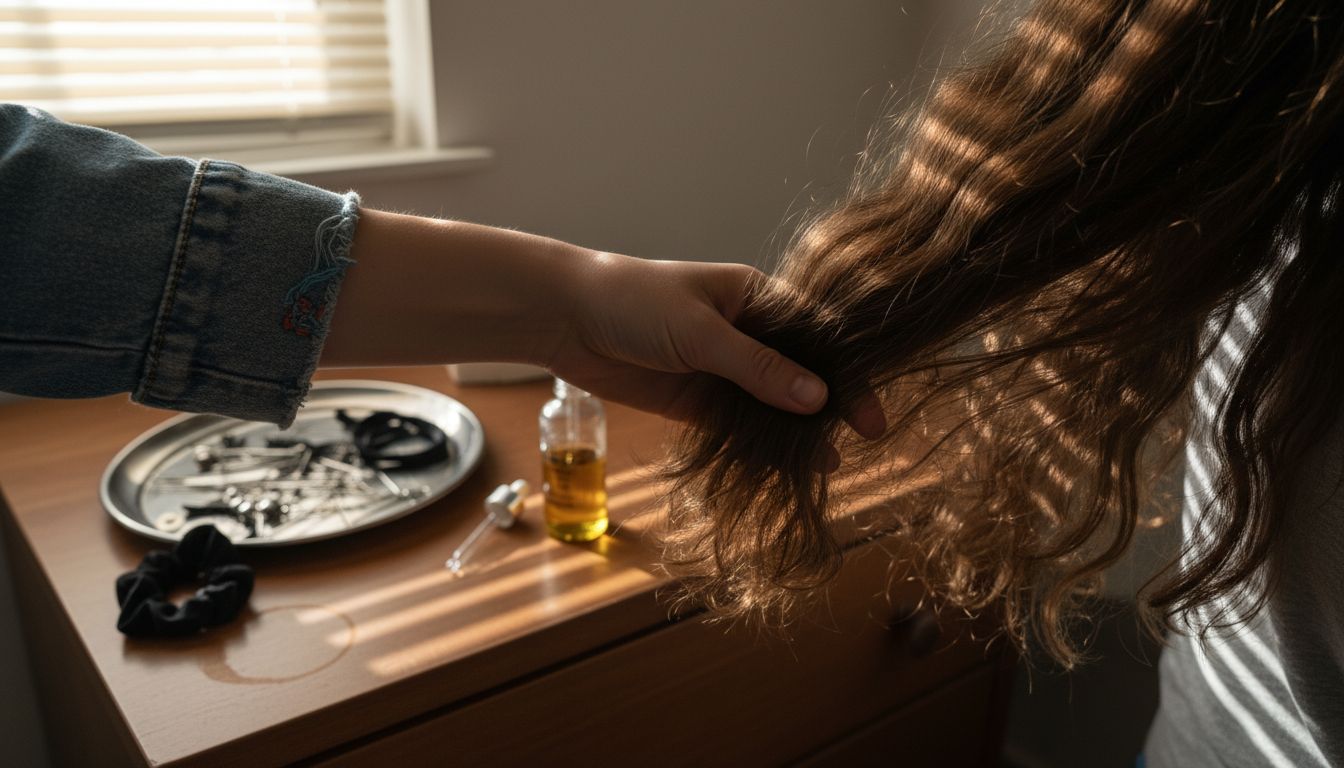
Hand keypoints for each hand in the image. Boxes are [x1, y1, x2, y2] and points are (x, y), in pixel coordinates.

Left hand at [546, 251, 885, 444]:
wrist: (564, 317)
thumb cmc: (633, 302)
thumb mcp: (701, 332)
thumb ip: (758, 368)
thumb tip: (816, 398)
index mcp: (756, 297)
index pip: (817, 336)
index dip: (847, 373)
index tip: (871, 413)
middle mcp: (746, 332)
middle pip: (800, 373)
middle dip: (830, 407)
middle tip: (866, 443)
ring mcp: (721, 368)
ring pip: (771, 404)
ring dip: (797, 432)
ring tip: (829, 467)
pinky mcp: (696, 400)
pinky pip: (738, 425)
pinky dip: (760, 445)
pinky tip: (787, 467)